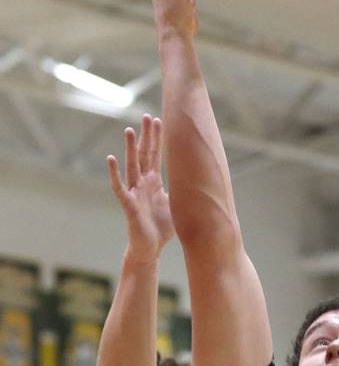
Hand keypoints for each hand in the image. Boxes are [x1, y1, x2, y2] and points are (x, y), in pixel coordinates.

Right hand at [107, 115, 174, 263]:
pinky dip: (114, 174)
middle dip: (147, 136)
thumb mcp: (177, 205)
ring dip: (130, 148)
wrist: (150, 248)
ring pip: (132, 166)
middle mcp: (143, 184)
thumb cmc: (162, 228)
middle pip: (145, 155)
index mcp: (154, 182)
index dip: (157, 139)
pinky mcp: (129, 205)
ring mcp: (135, 192)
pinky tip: (111, 159)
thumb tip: (199, 178)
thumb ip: (183, 190)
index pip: (156, 156)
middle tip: (147, 116)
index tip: (159, 120)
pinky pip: (120, 187)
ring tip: (129, 130)